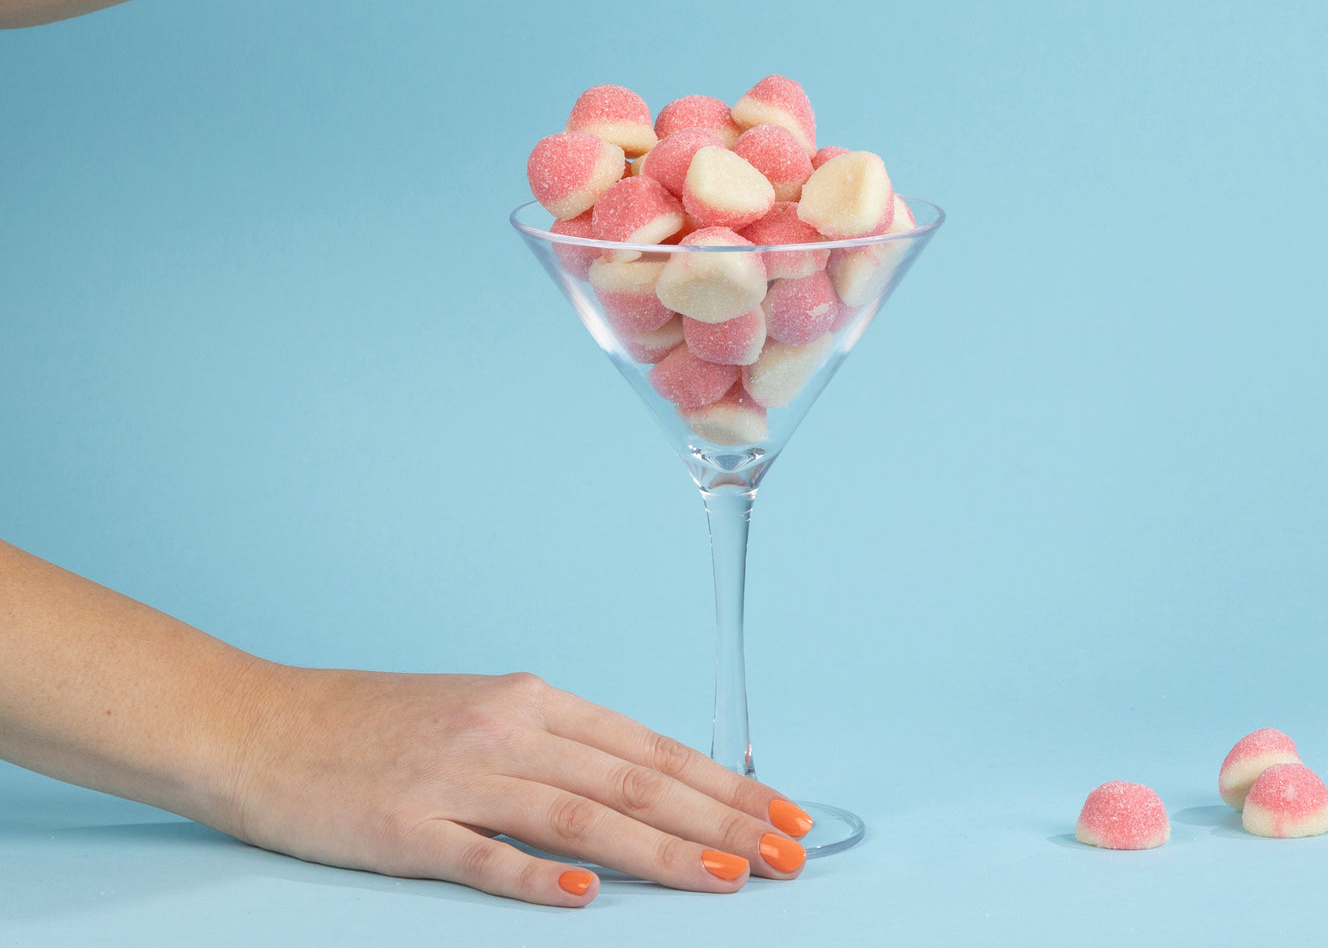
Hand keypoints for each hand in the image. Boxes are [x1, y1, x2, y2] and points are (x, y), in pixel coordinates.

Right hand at [227, 665, 811, 905]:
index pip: (649, 748)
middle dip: (721, 819)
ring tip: (728, 876)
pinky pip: (483, 854)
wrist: (268, 725)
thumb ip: (555, 747)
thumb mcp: (480, 714)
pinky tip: (587, 896)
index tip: (783, 813)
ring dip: (661, 849)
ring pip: (580, 815)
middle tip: (788, 853)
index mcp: (531, 702)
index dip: (723, 784)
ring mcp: (458, 778)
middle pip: (633, 780)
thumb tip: (637, 788)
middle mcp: (507, 730)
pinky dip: (536, 876)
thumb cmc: (379, 725)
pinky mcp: (407, 828)